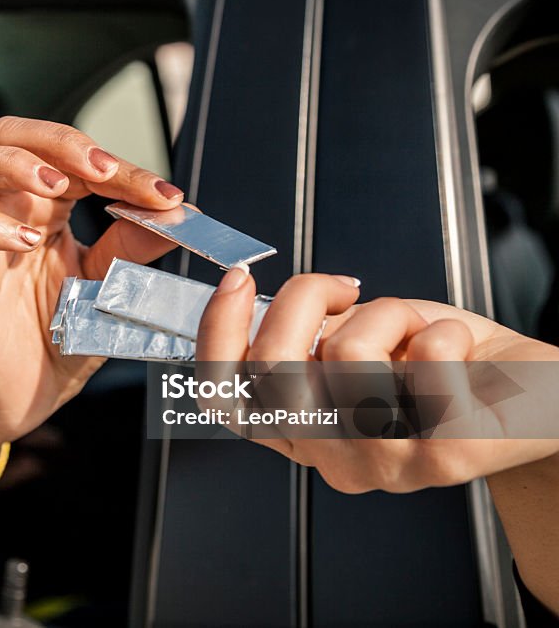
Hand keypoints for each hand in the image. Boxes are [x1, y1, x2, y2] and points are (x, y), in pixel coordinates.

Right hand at [0, 117, 181, 439]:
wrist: (29, 395)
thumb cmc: (61, 336)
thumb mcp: (108, 285)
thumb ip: (134, 245)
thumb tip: (180, 211)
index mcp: (45, 207)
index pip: (72, 160)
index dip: (119, 168)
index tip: (163, 194)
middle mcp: (6, 211)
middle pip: (7, 135)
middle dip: (55, 139)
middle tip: (99, 169)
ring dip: (13, 164)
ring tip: (57, 187)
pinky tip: (24, 241)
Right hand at [196, 268, 558, 492]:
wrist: (532, 392)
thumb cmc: (444, 361)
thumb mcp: (356, 336)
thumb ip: (304, 334)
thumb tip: (265, 303)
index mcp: (301, 431)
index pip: (226, 395)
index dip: (216, 332)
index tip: (238, 279)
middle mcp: (332, 459)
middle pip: (272, 368)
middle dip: (304, 297)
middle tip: (344, 290)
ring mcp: (384, 465)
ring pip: (346, 356)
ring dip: (389, 314)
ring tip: (415, 332)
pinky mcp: (444, 459)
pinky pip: (422, 362)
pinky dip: (442, 330)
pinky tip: (454, 350)